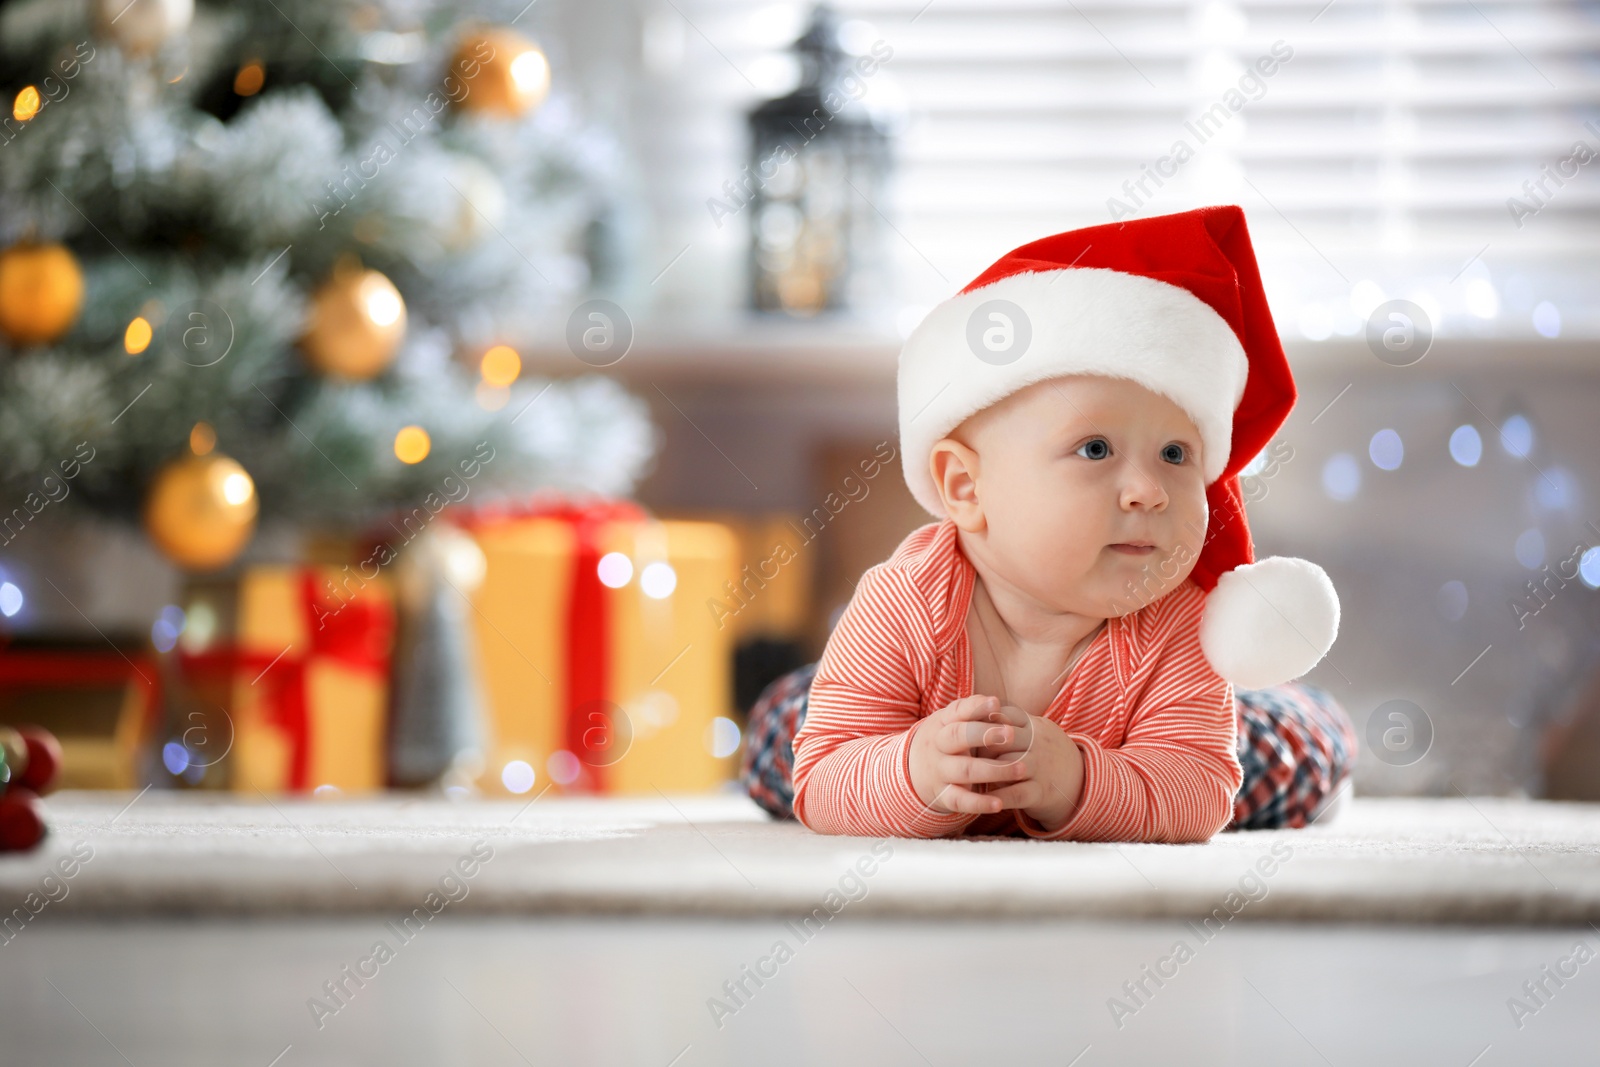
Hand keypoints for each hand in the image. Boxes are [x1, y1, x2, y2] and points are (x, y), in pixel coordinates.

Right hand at [908, 695, 1032, 815]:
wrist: (912, 772)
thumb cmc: (945, 741)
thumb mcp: (950, 722)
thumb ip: (972, 711)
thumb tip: (995, 701)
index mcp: (942, 724)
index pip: (957, 711)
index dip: (976, 707)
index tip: (996, 703)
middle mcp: (938, 746)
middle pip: (958, 737)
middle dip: (984, 735)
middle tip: (1011, 734)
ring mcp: (939, 771)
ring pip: (965, 770)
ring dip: (994, 771)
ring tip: (1021, 769)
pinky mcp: (943, 795)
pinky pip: (960, 801)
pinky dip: (979, 803)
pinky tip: (999, 804)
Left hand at [973, 704, 1084, 832]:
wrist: (1078, 780)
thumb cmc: (1040, 752)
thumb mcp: (1030, 730)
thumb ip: (1005, 719)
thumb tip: (969, 706)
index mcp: (1032, 725)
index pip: (1006, 713)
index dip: (982, 717)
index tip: (962, 722)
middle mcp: (1037, 743)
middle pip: (1004, 737)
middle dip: (980, 742)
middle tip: (958, 750)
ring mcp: (1040, 767)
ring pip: (1009, 764)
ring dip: (986, 769)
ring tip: (966, 773)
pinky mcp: (1041, 792)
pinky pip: (1017, 793)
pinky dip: (998, 796)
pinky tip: (982, 797)